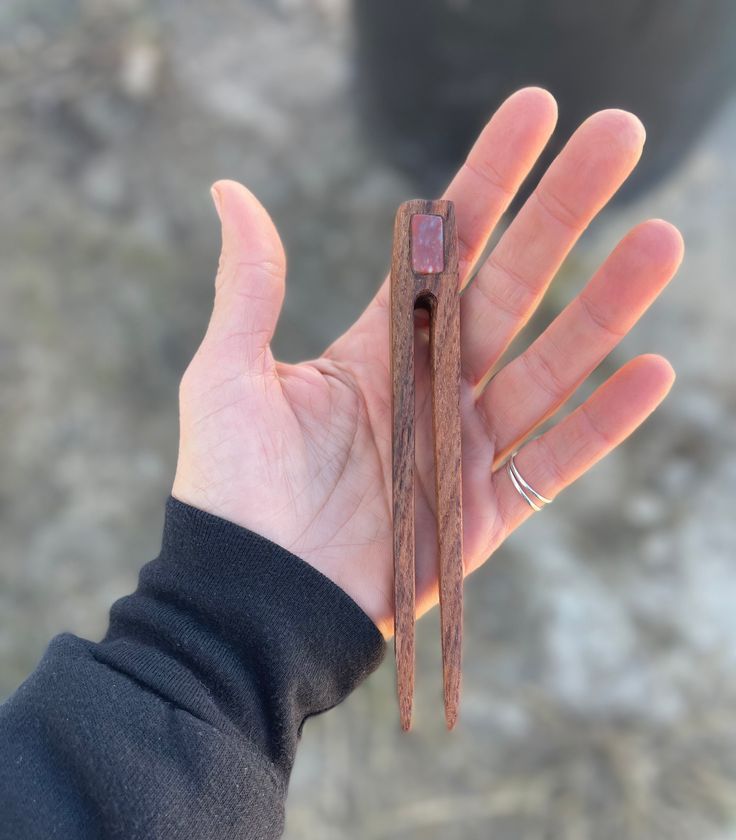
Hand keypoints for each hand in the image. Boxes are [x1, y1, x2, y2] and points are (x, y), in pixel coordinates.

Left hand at [172, 87, 682, 638]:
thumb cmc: (228, 491)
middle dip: (565, 214)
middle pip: (514, 290)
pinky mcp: (485, 515)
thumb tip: (231, 189)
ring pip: (549, 368)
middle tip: (620, 138)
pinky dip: (602, 423)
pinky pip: (554, 464)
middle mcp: (430, 389)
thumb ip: (249, 287)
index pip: (445, 252)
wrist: (251, 599)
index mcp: (376, 349)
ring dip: (604, 308)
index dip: (489, 181)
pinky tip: (648, 369)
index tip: (536, 113)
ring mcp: (464, 450)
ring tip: (659, 244)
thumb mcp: (227, 376)